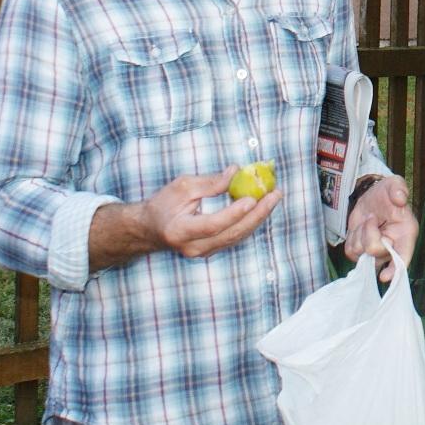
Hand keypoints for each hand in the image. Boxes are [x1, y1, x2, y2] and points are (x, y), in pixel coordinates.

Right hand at [91, 167, 279, 269]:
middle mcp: (193, 247)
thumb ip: (209, 183)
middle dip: (257, 214)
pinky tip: (262, 207)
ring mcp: (203, 252)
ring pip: (237, 237)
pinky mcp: (211, 251)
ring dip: (259, 218)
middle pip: (231, 233)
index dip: (233, 213)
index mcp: (180, 231)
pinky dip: (250, 222)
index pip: (212, 225)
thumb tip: (236, 172)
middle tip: (274, 195)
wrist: (150, 229)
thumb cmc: (163, 205)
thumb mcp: (181, 187)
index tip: (251, 199)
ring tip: (274, 198)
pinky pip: (235, 237)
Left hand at [344, 175, 416, 280]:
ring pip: (361, 253)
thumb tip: (400, 198)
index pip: (403, 256)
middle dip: (369, 233)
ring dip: (359, 233)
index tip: (385, 277)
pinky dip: (352, 238)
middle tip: (372, 217)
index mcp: (406, 234)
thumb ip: (398, 188)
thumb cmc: (387, 193)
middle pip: (375, 252)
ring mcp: (376, 252)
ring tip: (369, 220)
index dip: (396, 268)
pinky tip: (360, 228)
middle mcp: (393, 247)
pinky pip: (351, 252)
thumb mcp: (394, 184)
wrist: (372, 196)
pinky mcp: (362, 252)